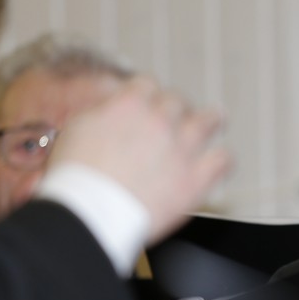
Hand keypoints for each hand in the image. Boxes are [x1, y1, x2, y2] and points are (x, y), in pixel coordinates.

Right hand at [50, 78, 229, 244]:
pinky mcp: (196, 178)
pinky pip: (223, 160)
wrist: (89, 215)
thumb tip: (109, 104)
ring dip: (211, 121)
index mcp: (129, 104)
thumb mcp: (75, 130)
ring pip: (210, 120)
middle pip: (177, 101)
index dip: (147, 95)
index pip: (146, 85)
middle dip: (174, 111)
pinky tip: (217, 163)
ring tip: (214, 123)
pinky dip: (222, 160)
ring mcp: (182, 147)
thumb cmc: (76, 180)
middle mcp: (160, 119)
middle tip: (172, 123)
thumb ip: (100, 112)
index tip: (147, 104)